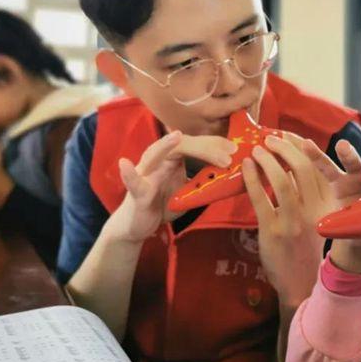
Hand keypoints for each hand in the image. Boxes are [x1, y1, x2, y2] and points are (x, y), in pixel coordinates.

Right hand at [104, 132, 236, 243]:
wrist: (138, 225)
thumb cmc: (163, 202)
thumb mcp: (190, 191)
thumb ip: (205, 181)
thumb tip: (232, 174)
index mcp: (173, 157)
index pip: (196, 144)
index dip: (215, 144)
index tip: (235, 149)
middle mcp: (159, 160)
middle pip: (181, 145)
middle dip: (204, 147)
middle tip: (227, 154)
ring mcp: (146, 174)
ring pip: (155, 154)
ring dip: (166, 146)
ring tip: (176, 136)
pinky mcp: (137, 192)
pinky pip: (134, 183)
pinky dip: (129, 174)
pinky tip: (125, 164)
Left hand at [242, 133, 331, 307]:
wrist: (300, 284)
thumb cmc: (307, 247)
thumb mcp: (318, 217)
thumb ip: (310, 194)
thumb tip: (291, 163)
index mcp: (328, 205)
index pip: (317, 167)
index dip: (302, 147)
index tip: (290, 136)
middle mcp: (314, 211)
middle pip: (302, 168)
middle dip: (285, 147)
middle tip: (271, 139)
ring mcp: (293, 221)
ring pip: (282, 179)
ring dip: (268, 158)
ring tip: (258, 149)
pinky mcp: (273, 231)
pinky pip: (260, 198)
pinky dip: (253, 177)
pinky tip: (247, 166)